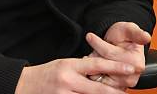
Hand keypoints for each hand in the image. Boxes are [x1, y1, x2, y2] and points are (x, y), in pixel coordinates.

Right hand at [14, 57, 135, 93]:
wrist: (25, 85)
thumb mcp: (64, 64)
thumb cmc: (47, 73)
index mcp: (69, 66)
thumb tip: (104, 71)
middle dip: (115, 92)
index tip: (130, 68)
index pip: (96, 65)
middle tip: (128, 92)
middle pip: (98, 89)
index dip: (115, 66)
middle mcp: (68, 81)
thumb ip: (82, 69)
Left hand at [86, 22, 150, 89]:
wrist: (121, 46)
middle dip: (95, 55)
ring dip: (94, 65)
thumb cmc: (124, 37)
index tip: (90, 36)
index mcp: (136, 63)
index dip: (98, 44)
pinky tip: (97, 65)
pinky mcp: (114, 89)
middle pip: (102, 65)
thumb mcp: (128, 29)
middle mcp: (131, 77)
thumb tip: (146, 37)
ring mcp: (122, 85)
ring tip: (97, 56)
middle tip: (95, 48)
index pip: (109, 53)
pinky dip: (94, 73)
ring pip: (98, 74)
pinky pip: (97, 82)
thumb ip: (136, 33)